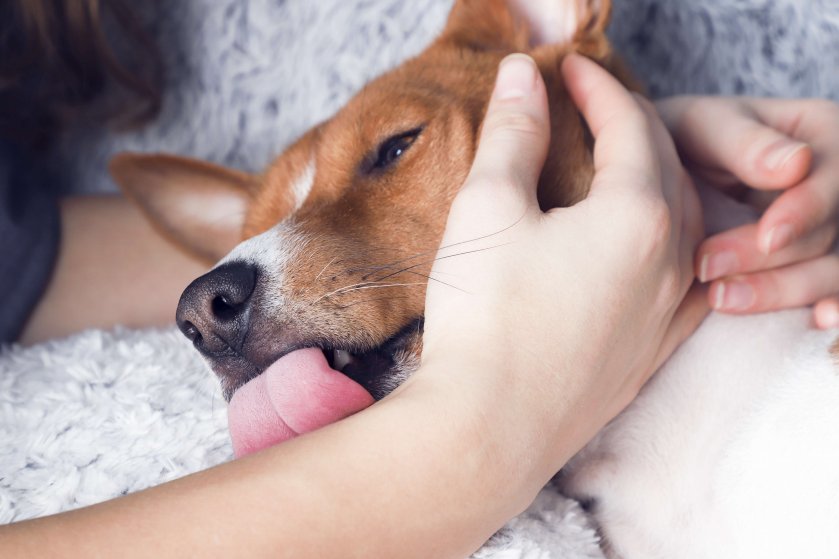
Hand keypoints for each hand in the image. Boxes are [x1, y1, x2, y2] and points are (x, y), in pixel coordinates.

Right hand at [418, 53, 705, 483]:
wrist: (487, 430)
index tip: (568, 69)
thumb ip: (513, 134)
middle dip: (630, 126)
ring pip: (684, 223)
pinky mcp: (651, 354)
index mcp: (637, 216)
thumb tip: (522, 75)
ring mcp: (667, 314)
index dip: (597, 88)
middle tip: (590, 107)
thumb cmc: (484, 317)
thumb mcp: (489, 207)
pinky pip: (683, 280)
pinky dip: (668, 243)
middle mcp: (670, 263)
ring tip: (619, 167)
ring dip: (656, 181)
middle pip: (666, 167)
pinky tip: (650, 248)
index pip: (630, 126)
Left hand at [657, 96, 838, 328]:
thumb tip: (795, 164)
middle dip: (771, 258)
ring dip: (782, 290)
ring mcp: (825, 227)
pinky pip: (829, 290)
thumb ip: (744, 144)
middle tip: (707, 269)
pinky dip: (828, 307)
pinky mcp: (807, 264)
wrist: (661, 170)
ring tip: (721, 299)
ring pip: (830, 270)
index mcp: (821, 134)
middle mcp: (833, 183)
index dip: (806, 210)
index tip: (768, 238)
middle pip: (829, 231)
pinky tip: (815, 324)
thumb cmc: (683, 136)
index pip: (831, 177)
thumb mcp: (704, 127)